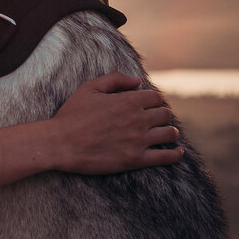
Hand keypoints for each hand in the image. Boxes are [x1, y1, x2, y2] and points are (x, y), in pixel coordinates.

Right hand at [51, 71, 183, 174]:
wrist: (61, 143)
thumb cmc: (72, 114)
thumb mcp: (89, 87)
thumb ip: (115, 79)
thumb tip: (137, 81)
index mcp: (128, 100)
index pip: (156, 97)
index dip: (154, 100)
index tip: (150, 105)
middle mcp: (138, 119)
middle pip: (165, 114)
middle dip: (162, 115)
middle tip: (157, 119)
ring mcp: (139, 140)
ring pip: (168, 133)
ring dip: (170, 132)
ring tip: (167, 133)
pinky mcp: (136, 159)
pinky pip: (165, 157)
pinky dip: (175, 154)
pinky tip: (178, 152)